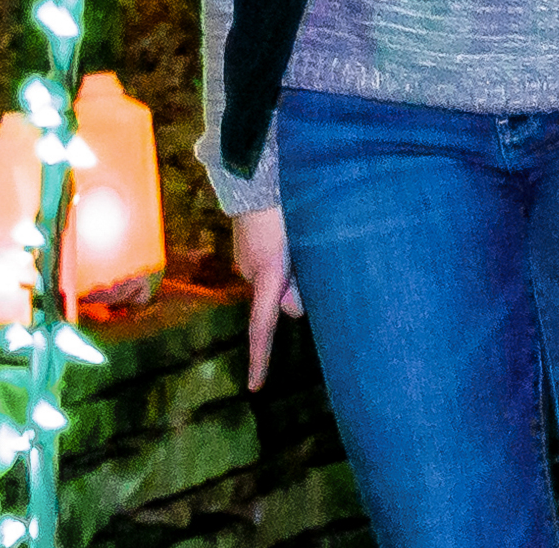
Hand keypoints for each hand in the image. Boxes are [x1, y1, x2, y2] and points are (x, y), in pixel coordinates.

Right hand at [235, 207, 306, 387]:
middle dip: (296, 288)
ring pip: (274, 278)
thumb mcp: (303, 242)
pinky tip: (286, 229)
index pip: (261, 326)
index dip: (260, 358)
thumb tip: (293, 310)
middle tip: (314, 255)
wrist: (254, 171)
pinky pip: (267, 262)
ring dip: (289, 268)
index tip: (256, 388)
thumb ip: (302, 279)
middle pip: (278, 298)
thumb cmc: (287, 205)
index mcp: (265, 273)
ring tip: (301, 232)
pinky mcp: (245, 245)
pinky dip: (279, 256)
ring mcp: (244, 258)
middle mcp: (249, 271)